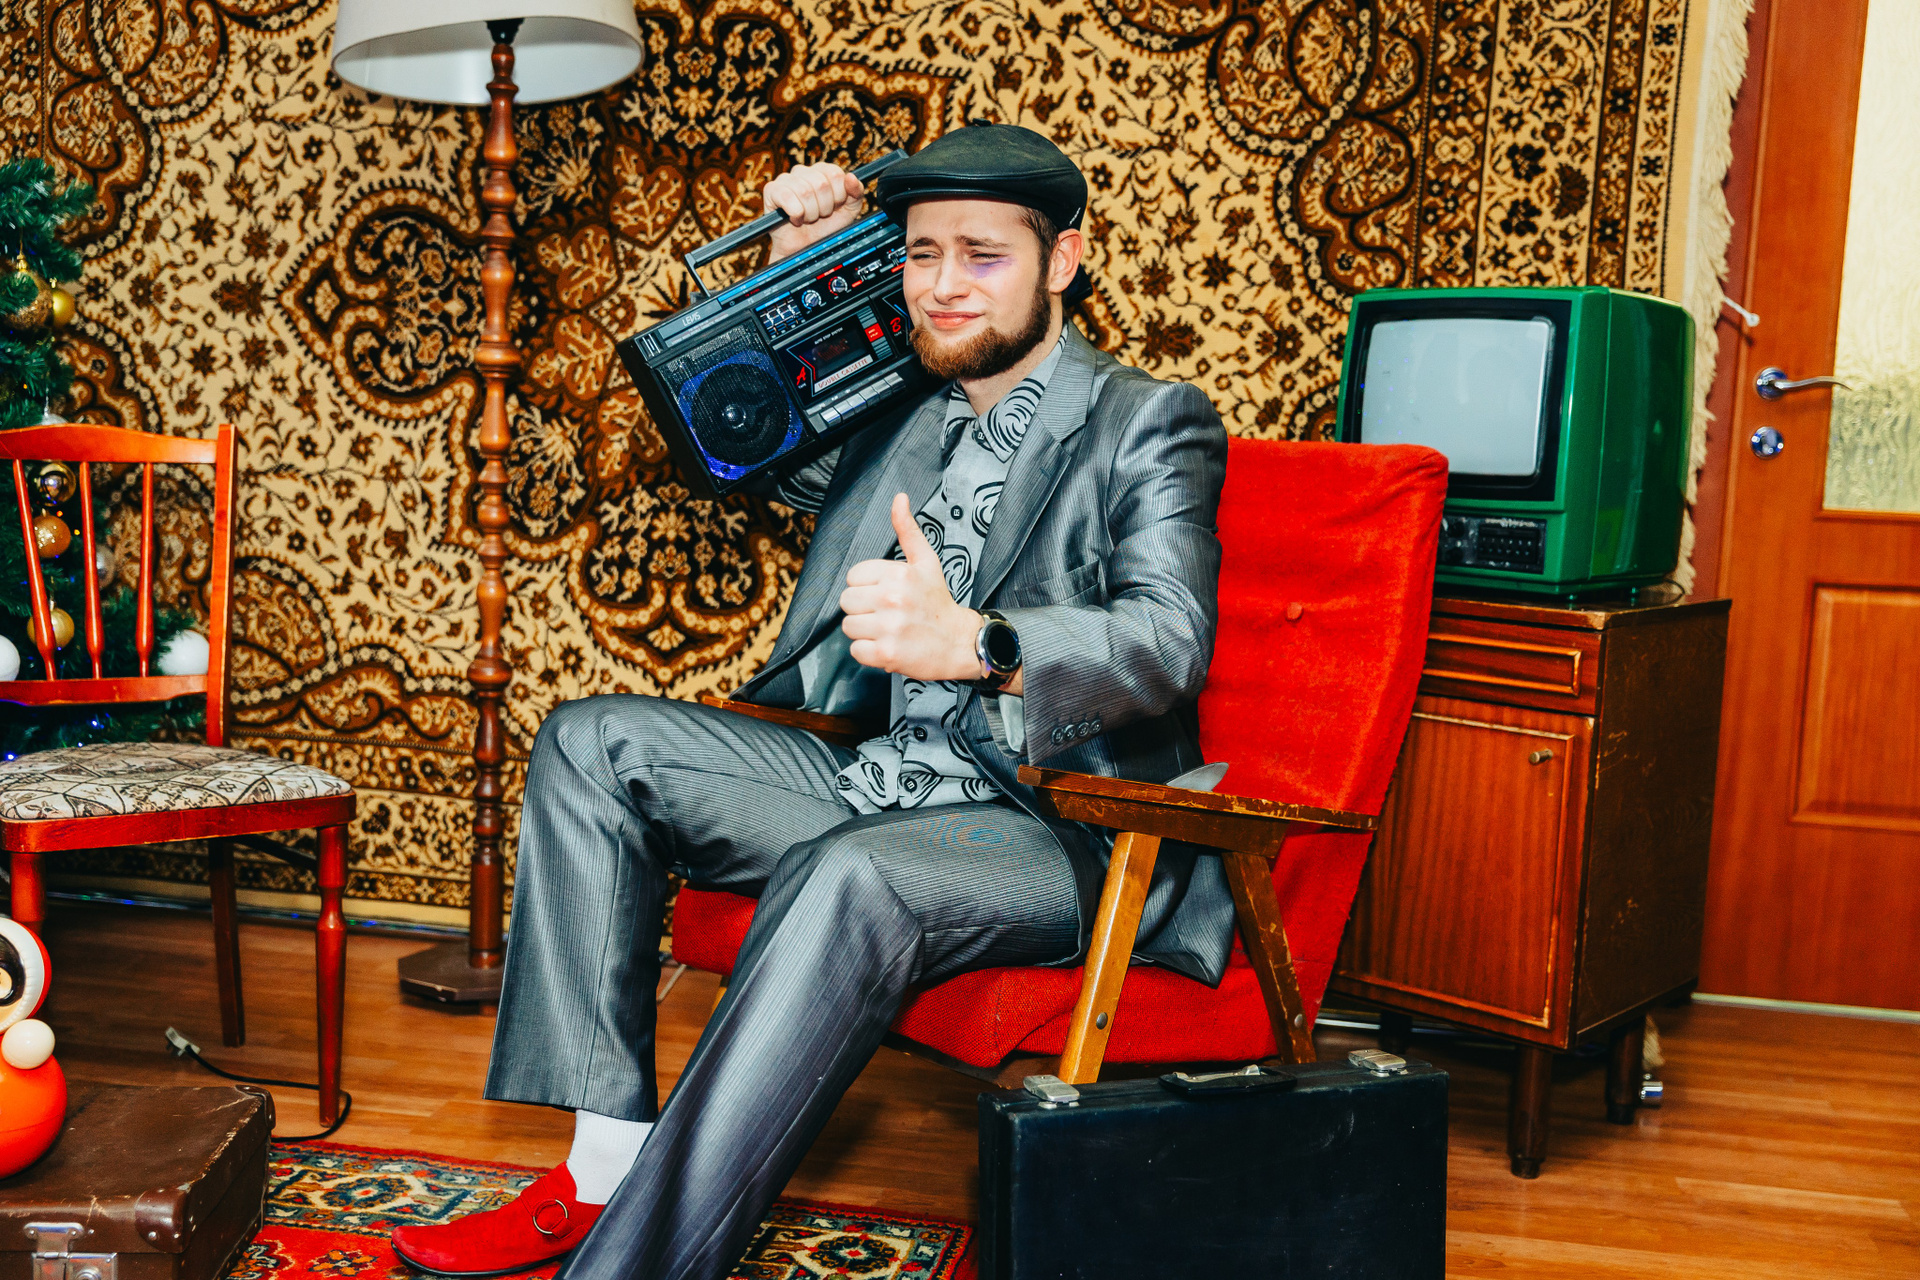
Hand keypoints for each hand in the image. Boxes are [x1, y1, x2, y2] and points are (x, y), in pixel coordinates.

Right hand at [765, 163, 865, 262]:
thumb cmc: (826, 228)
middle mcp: (803, 171)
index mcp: (822, 171)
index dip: (838, 196)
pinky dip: (795, 214)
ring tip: (808, 219)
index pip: (835, 174)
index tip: (835, 208)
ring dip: (810, 213)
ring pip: (805, 191)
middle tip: (819, 216)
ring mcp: (786, 180)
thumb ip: (856, 193)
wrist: (807, 250)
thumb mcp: (849, 211)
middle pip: (821, 183)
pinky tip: (795, 219)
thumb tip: (851, 177)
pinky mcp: (772, 191)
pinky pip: (787, 197)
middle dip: (824, 207)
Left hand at [840, 494, 982, 680]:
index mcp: (898, 574)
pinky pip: (856, 650)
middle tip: (887, 614)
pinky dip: (868, 653)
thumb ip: (908, 530)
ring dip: (865, 631)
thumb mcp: (925, 562)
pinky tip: (887, 645)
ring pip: (849, 626)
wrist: (958, 642)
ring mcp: (889, 628)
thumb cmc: (937, 602)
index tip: (886, 594)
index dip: (867, 587)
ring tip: (887, 630)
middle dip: (863, 609)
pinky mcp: (886, 653)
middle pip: (846, 602)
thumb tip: (899, 498)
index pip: (853, 577)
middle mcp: (892, 599)